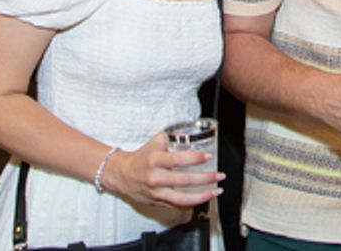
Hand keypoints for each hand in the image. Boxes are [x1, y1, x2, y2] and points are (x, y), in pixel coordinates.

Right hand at [101, 132, 222, 208]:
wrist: (122, 175)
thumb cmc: (141, 158)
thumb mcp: (154, 143)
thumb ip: (171, 138)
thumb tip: (189, 134)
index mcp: (155, 160)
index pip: (178, 160)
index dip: (194, 158)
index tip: (208, 156)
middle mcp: (156, 178)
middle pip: (184, 181)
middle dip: (205, 179)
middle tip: (218, 175)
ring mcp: (156, 193)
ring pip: (182, 199)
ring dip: (202, 196)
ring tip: (215, 191)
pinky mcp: (158, 202)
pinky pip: (177, 206)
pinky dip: (191, 203)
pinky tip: (203, 198)